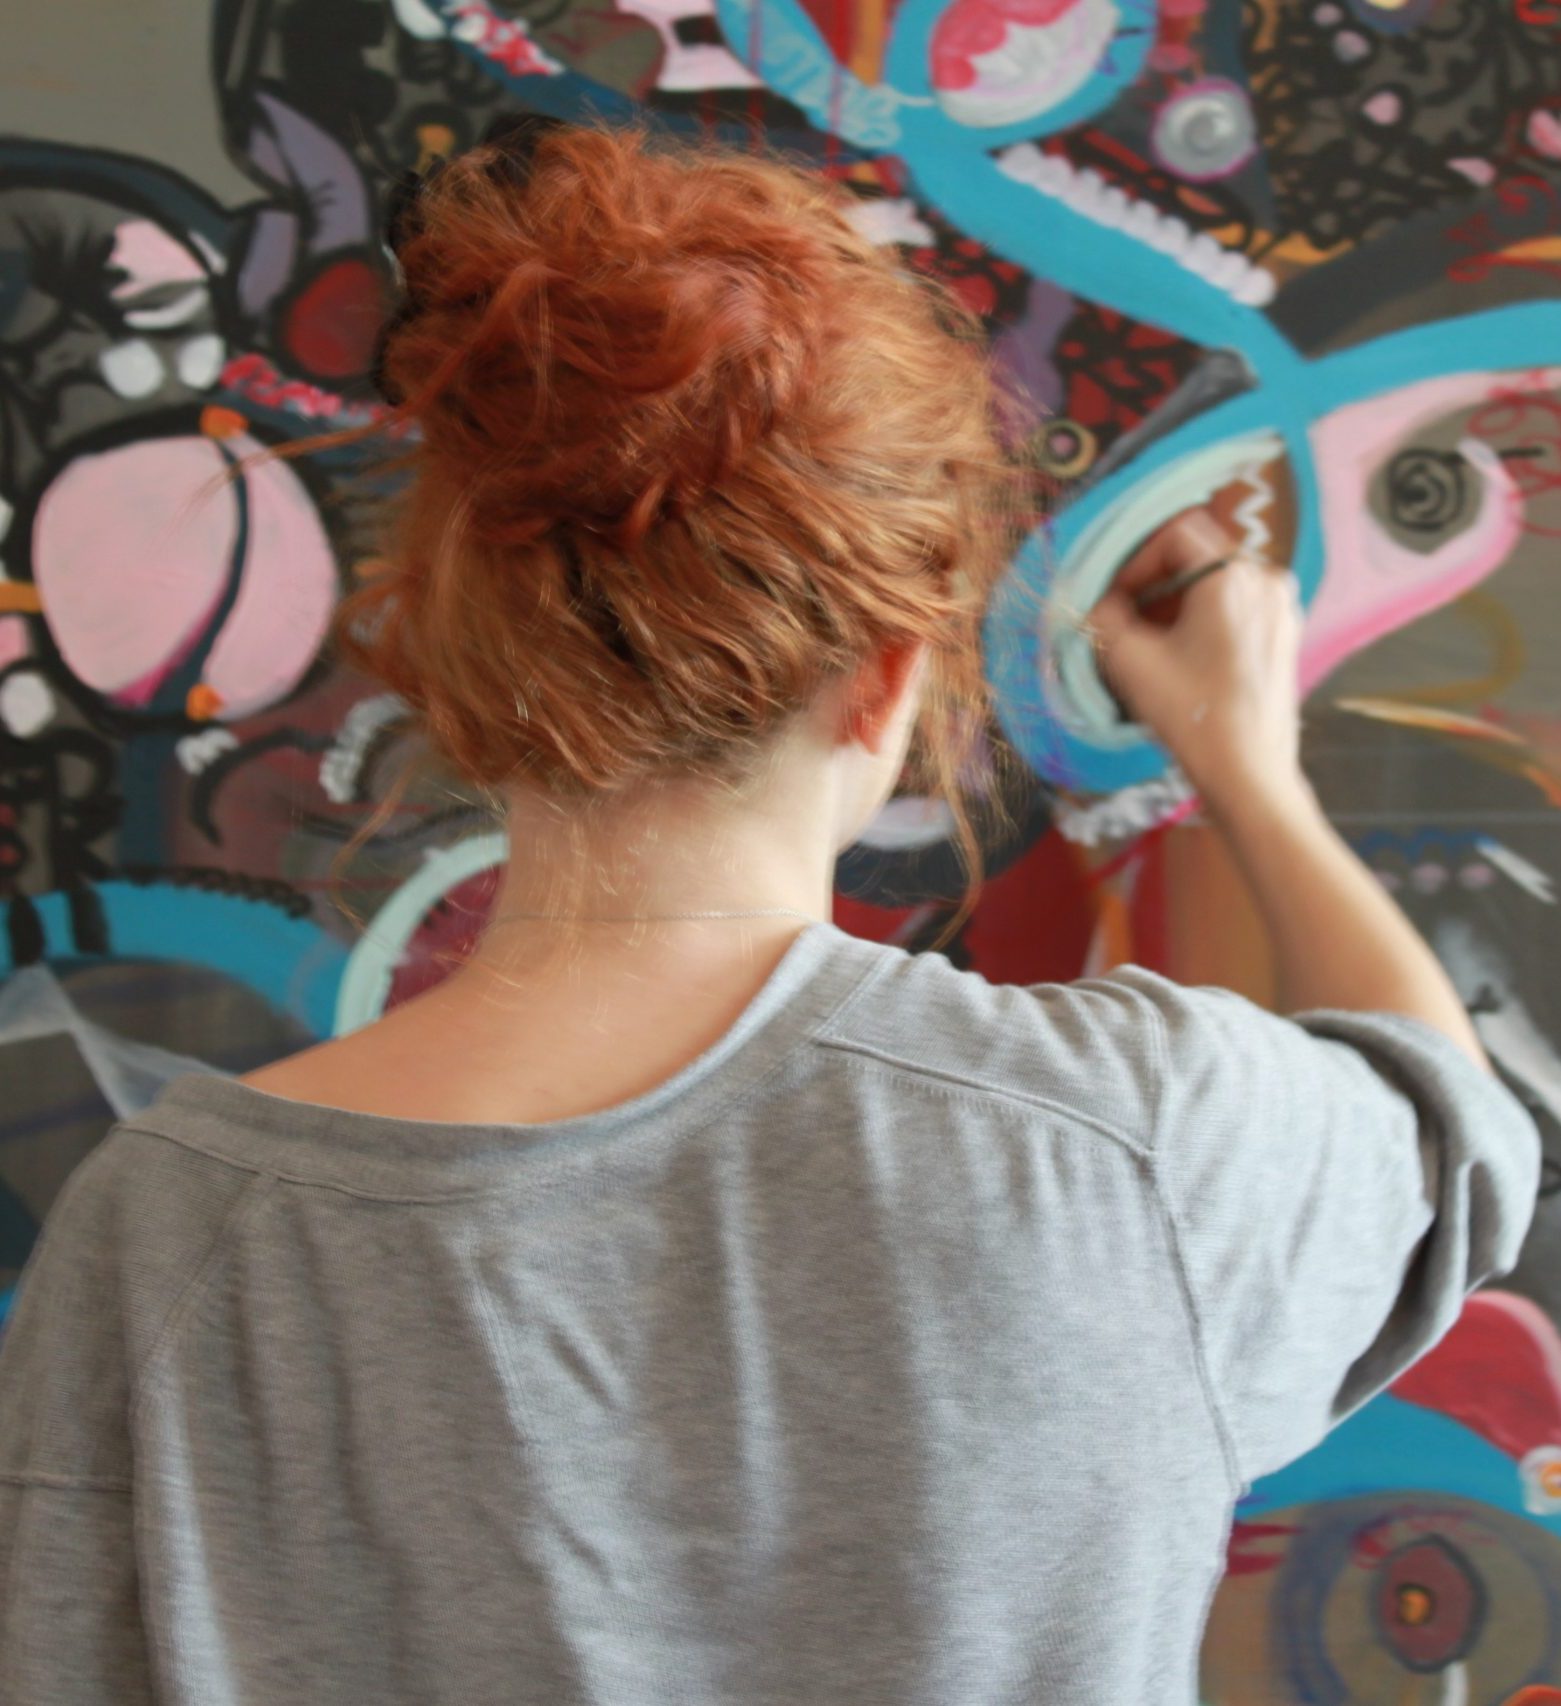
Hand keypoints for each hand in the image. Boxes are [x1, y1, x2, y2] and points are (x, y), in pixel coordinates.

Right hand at [1088, 507, 1304, 813]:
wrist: (1249, 775)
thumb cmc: (1192, 716)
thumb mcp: (1130, 660)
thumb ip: (1102, 615)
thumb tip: (1095, 599)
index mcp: (1234, 576)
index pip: (1176, 533)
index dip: (1135, 559)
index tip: (1114, 598)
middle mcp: (1268, 579)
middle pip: (1197, 557)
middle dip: (1153, 585)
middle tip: (1125, 622)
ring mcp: (1282, 608)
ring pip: (1215, 584)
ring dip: (1175, 604)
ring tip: (1150, 645)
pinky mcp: (1285, 636)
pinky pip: (1235, 608)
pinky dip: (1202, 620)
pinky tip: (1183, 659)